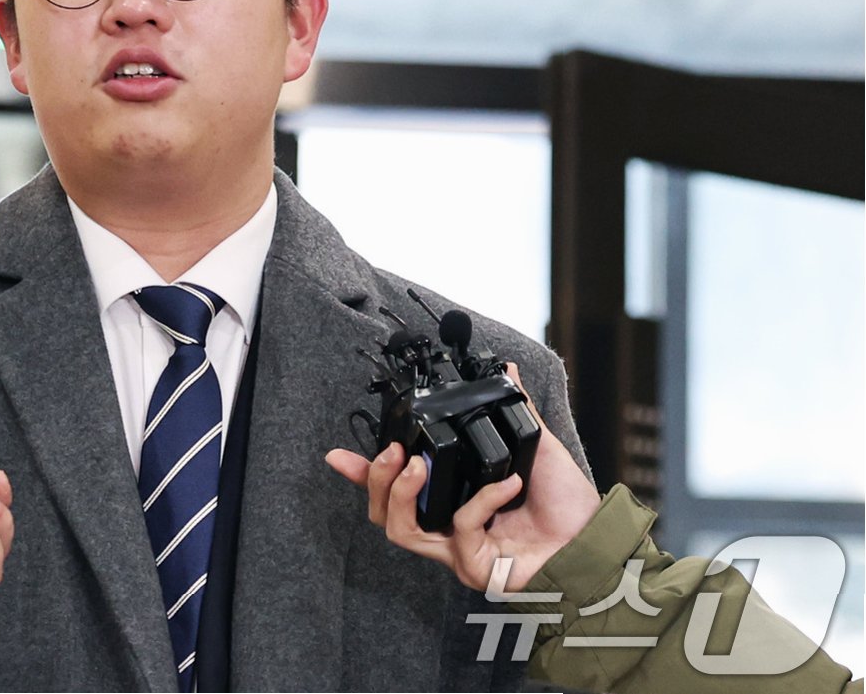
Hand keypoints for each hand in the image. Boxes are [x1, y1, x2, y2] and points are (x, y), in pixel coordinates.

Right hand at [325, 363, 597, 592]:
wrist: (597, 542)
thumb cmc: (567, 505)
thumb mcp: (533, 445)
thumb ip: (513, 409)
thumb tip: (506, 369)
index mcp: (453, 500)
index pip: (395, 489)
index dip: (362, 475)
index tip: (337, 455)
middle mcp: (448, 528)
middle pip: (383, 514)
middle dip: (374, 480)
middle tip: (391, 452)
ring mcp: (458, 550)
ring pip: (399, 529)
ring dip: (400, 493)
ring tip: (417, 465)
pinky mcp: (474, 565)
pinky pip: (461, 526)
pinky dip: (482, 499)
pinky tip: (508, 483)